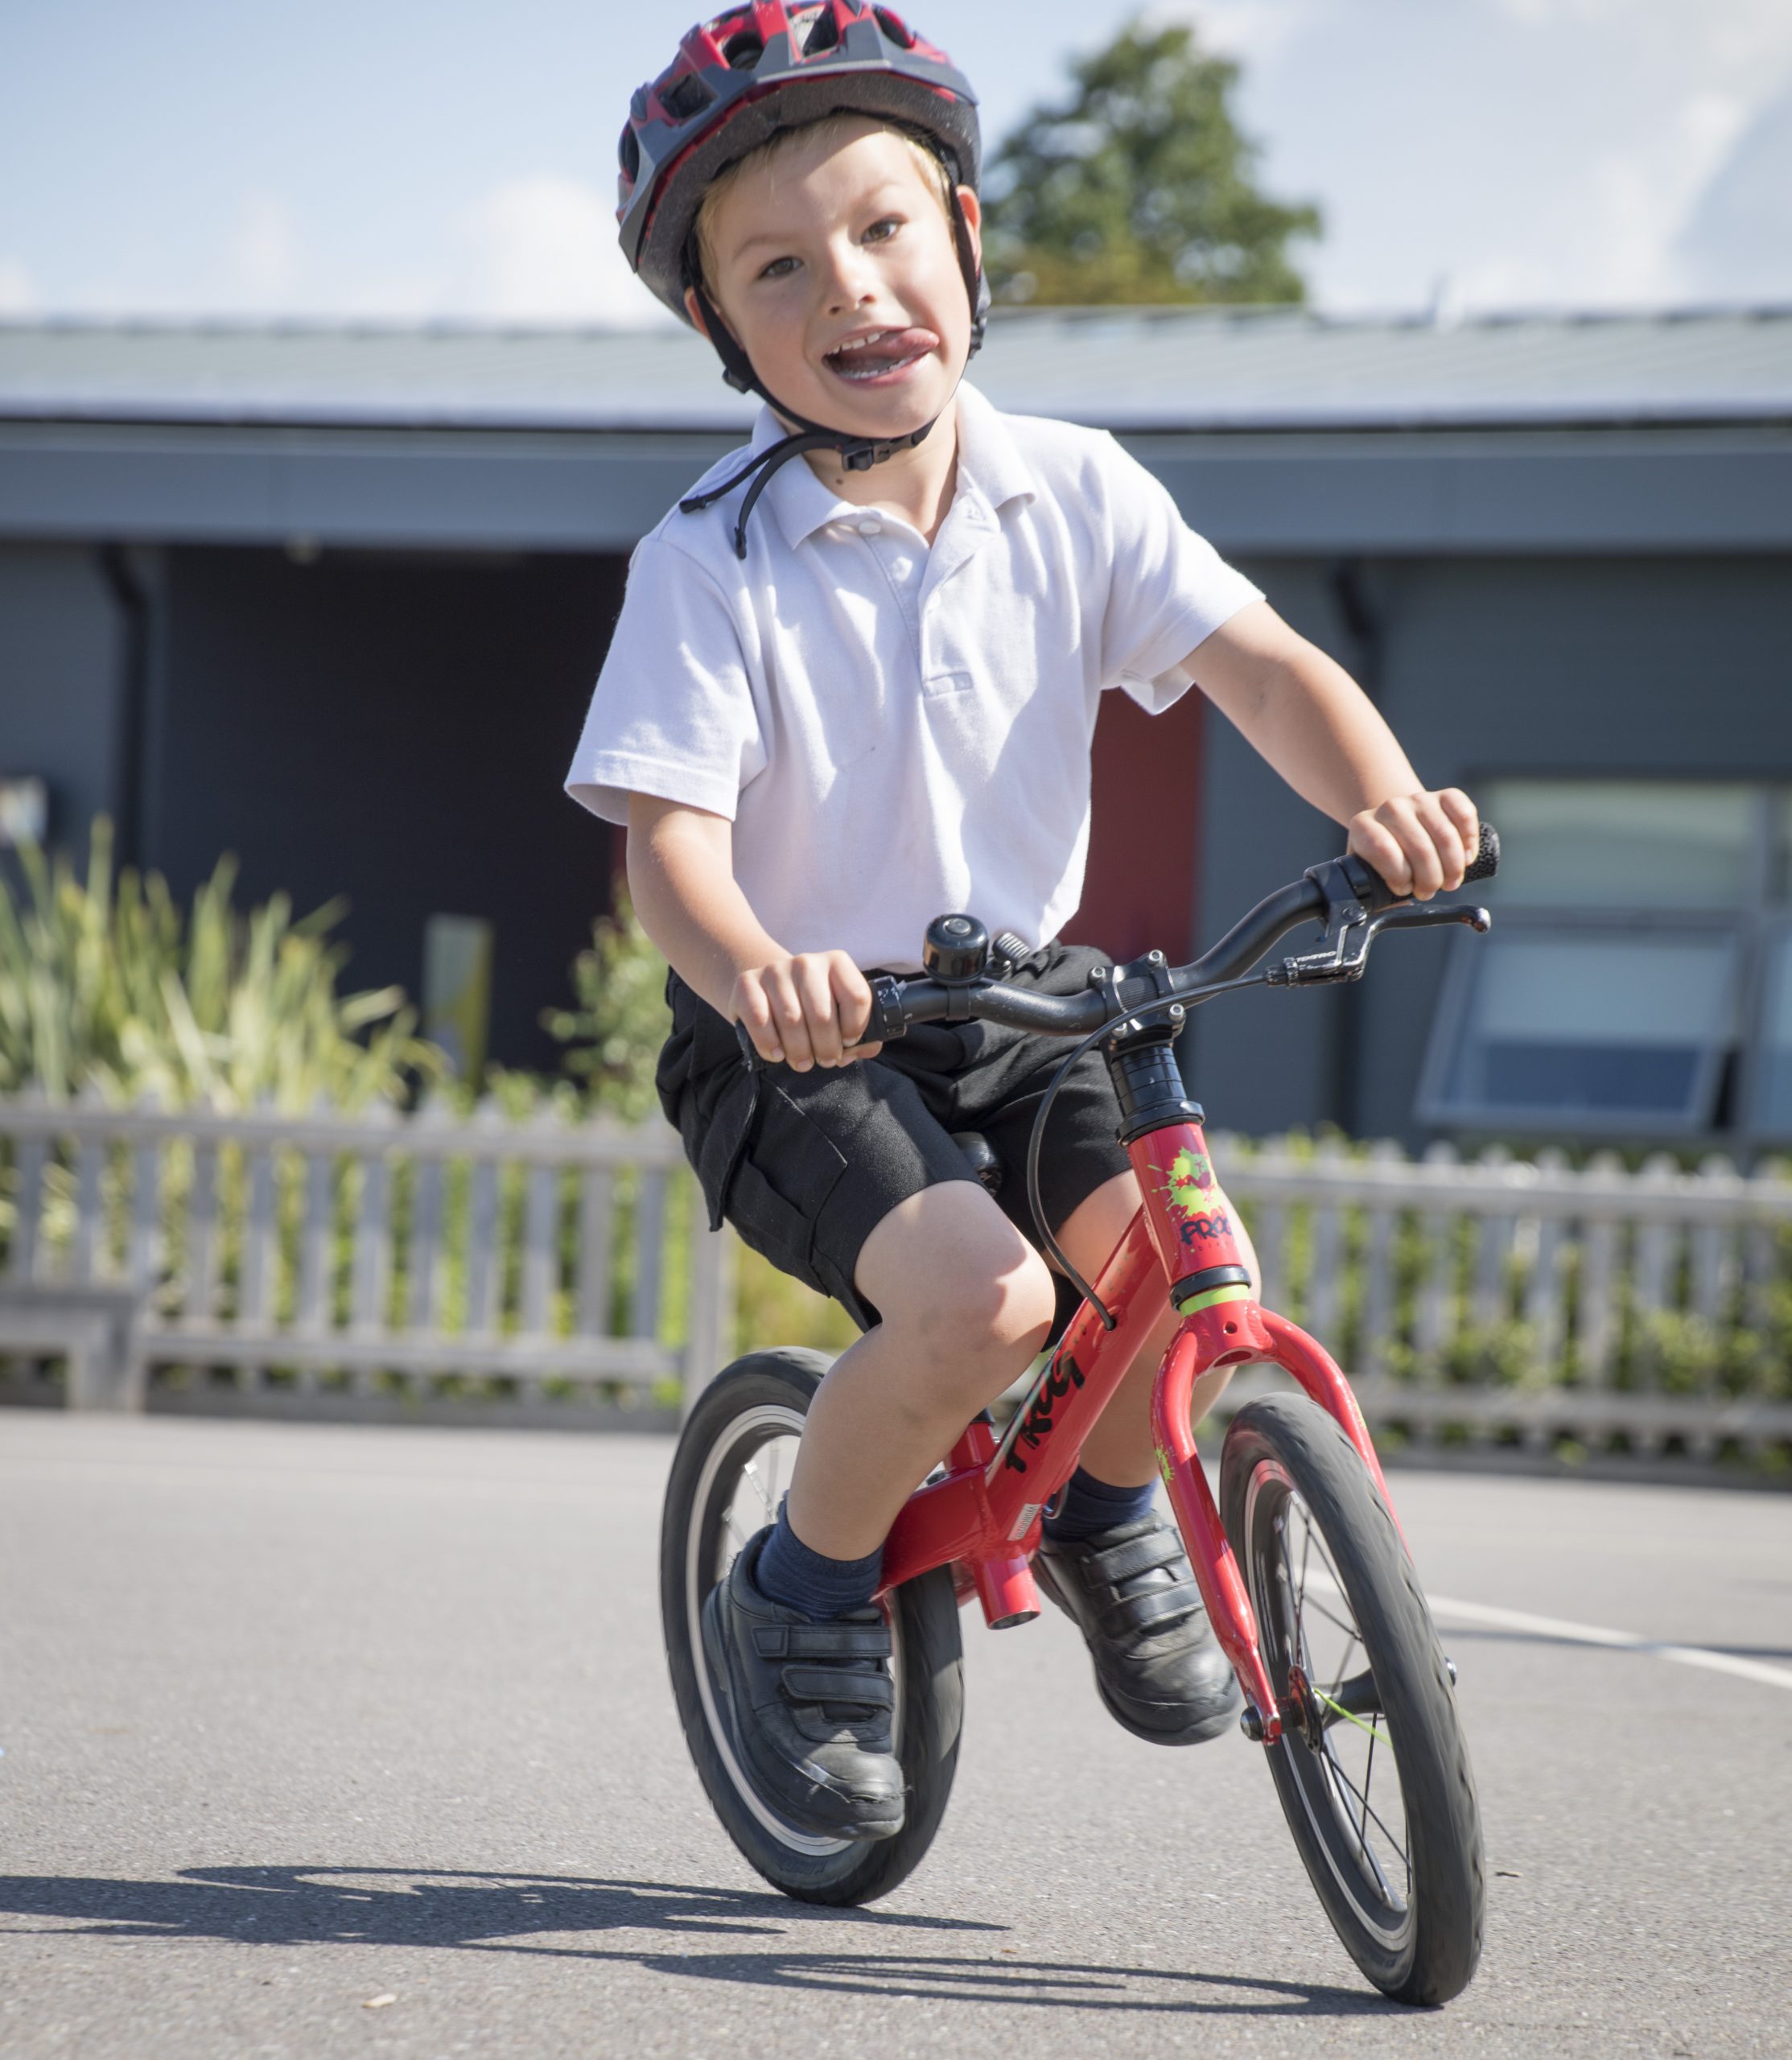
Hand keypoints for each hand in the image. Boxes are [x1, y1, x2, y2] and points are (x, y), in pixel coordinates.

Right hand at [730, 951, 880, 1069]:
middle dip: (826, 1048)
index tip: (848, 1042)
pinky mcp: (747, 984)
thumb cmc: (810, 1005)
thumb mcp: (837, 1010)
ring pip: (792, 1021)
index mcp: (837, 963)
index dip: (856, 1027)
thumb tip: (858, 1050)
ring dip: (799, 1051)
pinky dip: (770, 1045)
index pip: (856, 996)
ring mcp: (775, 971)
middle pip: (822, 1015)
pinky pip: (760, 1021)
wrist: (767, 987)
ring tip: (803, 1062)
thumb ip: (860, 1032)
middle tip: (825, 1061)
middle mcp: (806, 963)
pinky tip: (777, 1053)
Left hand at [1347, 788, 1478, 900]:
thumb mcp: (1370, 875)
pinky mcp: (1445, 796)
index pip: (1383, 850)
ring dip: (1453, 867)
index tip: (1405, 890)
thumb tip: (1397, 907)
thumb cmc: (1384, 859)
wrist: (1397, 827)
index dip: (1399, 876)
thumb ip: (1377, 894)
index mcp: (1363, 827)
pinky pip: (1465, 815)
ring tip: (1450, 882)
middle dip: (1431, 879)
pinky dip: (1470, 842)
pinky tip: (1466, 858)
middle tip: (1430, 891)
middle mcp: (1390, 808)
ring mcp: (1419, 799)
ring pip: (1445, 835)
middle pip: (1420, 848)